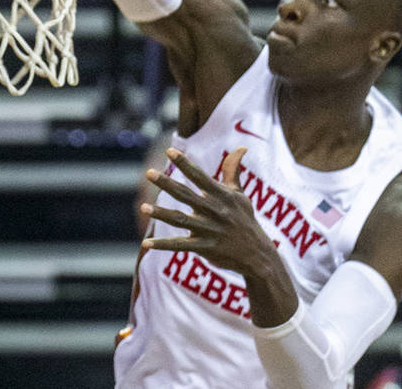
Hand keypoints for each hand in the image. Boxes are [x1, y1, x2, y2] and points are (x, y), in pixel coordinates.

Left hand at [140, 147, 276, 274]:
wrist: (258, 254)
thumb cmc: (245, 220)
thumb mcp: (240, 195)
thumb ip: (233, 171)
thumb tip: (242, 147)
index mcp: (221, 195)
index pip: (200, 176)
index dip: (185, 164)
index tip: (170, 151)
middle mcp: (214, 211)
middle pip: (186, 195)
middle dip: (167, 184)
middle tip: (149, 172)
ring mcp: (209, 230)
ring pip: (181, 220)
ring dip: (161, 214)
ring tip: (143, 208)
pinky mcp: (205, 247)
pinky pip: (181, 246)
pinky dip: (163, 245)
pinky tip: (146, 243)